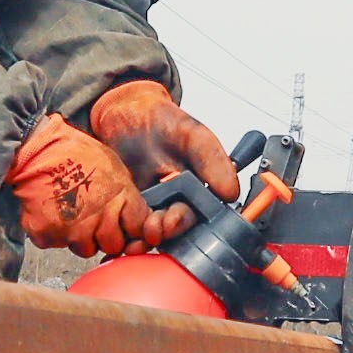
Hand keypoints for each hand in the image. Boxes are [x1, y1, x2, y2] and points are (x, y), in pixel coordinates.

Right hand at [8, 114, 152, 256]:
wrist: (35, 150)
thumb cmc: (72, 151)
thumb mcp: (111, 165)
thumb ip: (124, 193)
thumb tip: (131, 210)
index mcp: (120, 198)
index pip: (138, 229)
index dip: (130, 228)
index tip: (123, 224)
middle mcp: (99, 217)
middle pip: (112, 246)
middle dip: (104, 236)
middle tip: (92, 219)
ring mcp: (73, 229)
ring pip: (85, 249)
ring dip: (79, 237)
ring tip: (69, 212)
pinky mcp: (48, 235)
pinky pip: (56, 244)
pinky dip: (53, 233)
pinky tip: (51, 212)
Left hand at [87, 80, 233, 240]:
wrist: (122, 113)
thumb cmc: (159, 119)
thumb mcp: (191, 134)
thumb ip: (213, 161)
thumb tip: (231, 194)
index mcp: (198, 189)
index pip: (198, 216)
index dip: (185, 223)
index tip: (173, 220)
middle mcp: (176, 201)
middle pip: (174, 230)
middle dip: (164, 232)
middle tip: (152, 227)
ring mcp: (151, 206)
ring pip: (151, 233)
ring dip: (144, 239)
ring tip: (134, 237)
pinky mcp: (128, 207)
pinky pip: (129, 229)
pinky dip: (125, 236)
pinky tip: (120, 238)